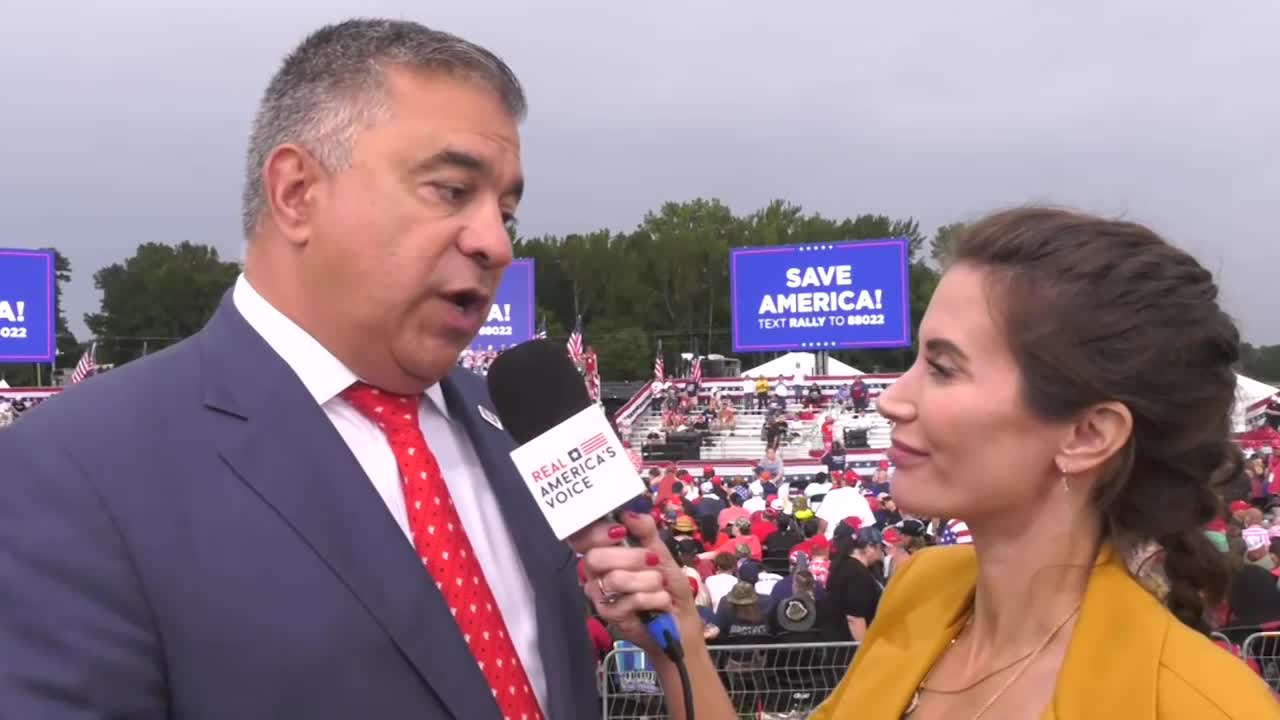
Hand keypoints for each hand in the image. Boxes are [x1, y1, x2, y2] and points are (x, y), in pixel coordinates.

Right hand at [569, 512, 701, 657]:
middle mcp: (596, 572)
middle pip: (595, 558)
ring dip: (647, 580)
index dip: (596, 533)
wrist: (679, 619)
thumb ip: (645, 531)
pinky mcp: (610, 615)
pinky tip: (661, 602)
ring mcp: (600, 594)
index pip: (583, 538)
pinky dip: (652, 598)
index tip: (621, 531)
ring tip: (660, 585)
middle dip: (630, 558)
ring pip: (614, 579)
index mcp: (605, 551)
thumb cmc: (667, 584)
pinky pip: (627, 600)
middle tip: (653, 560)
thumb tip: (628, 514)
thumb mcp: (661, 552)